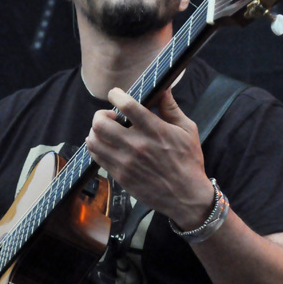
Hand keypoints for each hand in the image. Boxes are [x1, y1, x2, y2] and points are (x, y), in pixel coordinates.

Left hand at [86, 87, 213, 228]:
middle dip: (101, 114)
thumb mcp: (187, 130)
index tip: (115, 94)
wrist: (186, 197)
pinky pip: (97, 157)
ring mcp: (126, 162)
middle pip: (100, 123)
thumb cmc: (189, 161)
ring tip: (105, 131)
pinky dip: (96, 147)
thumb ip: (171, 107)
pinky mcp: (120, 176)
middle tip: (110, 116)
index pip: (126, 105)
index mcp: (154, 130)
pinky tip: (106, 145)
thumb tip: (163, 87)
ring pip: (93, 140)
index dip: (115, 95)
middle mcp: (137, 145)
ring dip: (95, 131)